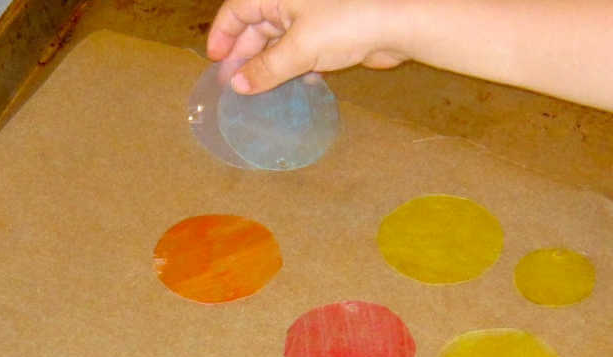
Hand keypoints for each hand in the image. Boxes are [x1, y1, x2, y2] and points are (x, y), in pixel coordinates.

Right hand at [206, 0, 410, 93]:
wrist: (397, 25)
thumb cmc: (346, 23)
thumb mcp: (299, 48)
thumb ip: (266, 69)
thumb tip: (238, 86)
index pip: (237, 10)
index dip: (223, 35)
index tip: (215, 62)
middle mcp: (291, 2)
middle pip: (257, 27)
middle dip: (244, 55)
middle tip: (232, 85)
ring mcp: (311, 17)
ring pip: (279, 42)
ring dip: (267, 66)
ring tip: (255, 92)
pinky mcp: (329, 35)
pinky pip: (300, 51)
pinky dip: (291, 67)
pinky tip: (286, 87)